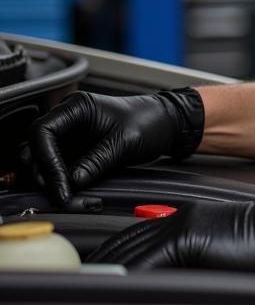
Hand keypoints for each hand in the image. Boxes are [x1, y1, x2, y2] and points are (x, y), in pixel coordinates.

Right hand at [18, 88, 204, 204]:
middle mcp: (69, 119)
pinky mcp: (77, 150)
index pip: (43, 132)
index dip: (46, 159)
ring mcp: (72, 136)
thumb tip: (73, 180)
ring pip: (45, 161)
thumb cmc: (150, 121)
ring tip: (67, 197)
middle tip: (60, 194)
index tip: (58, 181)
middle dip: (44, 173)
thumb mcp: (125, 141)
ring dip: (51, 180)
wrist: (167, 123)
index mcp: (78, 107)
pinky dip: (62, 182)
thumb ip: (98, 160)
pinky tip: (72, 194)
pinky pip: (60, 168)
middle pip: (37, 147)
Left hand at [88, 184, 254, 274]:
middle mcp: (181, 218)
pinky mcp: (189, 238)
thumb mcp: (224, 249)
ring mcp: (184, 226)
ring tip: (96, 280)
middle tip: (89, 275)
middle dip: (105, 259)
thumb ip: (193, 257)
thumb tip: (169, 278)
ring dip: (112, 266)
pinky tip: (121, 283)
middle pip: (127, 240)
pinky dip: (130, 275)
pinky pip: (148, 262)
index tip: (102, 267)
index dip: (115, 253)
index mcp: (189, 220)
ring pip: (132, 250)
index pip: (138, 236)